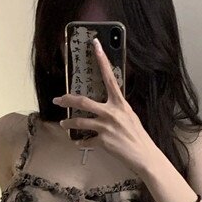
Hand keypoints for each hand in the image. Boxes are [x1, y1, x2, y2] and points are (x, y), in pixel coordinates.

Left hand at [52, 38, 157, 176]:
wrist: (144, 156)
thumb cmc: (138, 136)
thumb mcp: (130, 116)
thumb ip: (117, 109)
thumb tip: (106, 104)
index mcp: (120, 103)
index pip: (109, 77)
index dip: (102, 60)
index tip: (95, 45)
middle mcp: (112, 112)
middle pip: (83, 102)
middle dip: (67, 100)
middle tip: (58, 100)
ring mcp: (106, 127)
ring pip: (80, 122)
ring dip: (69, 123)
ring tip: (63, 125)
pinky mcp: (103, 141)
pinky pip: (86, 141)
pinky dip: (80, 143)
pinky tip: (77, 143)